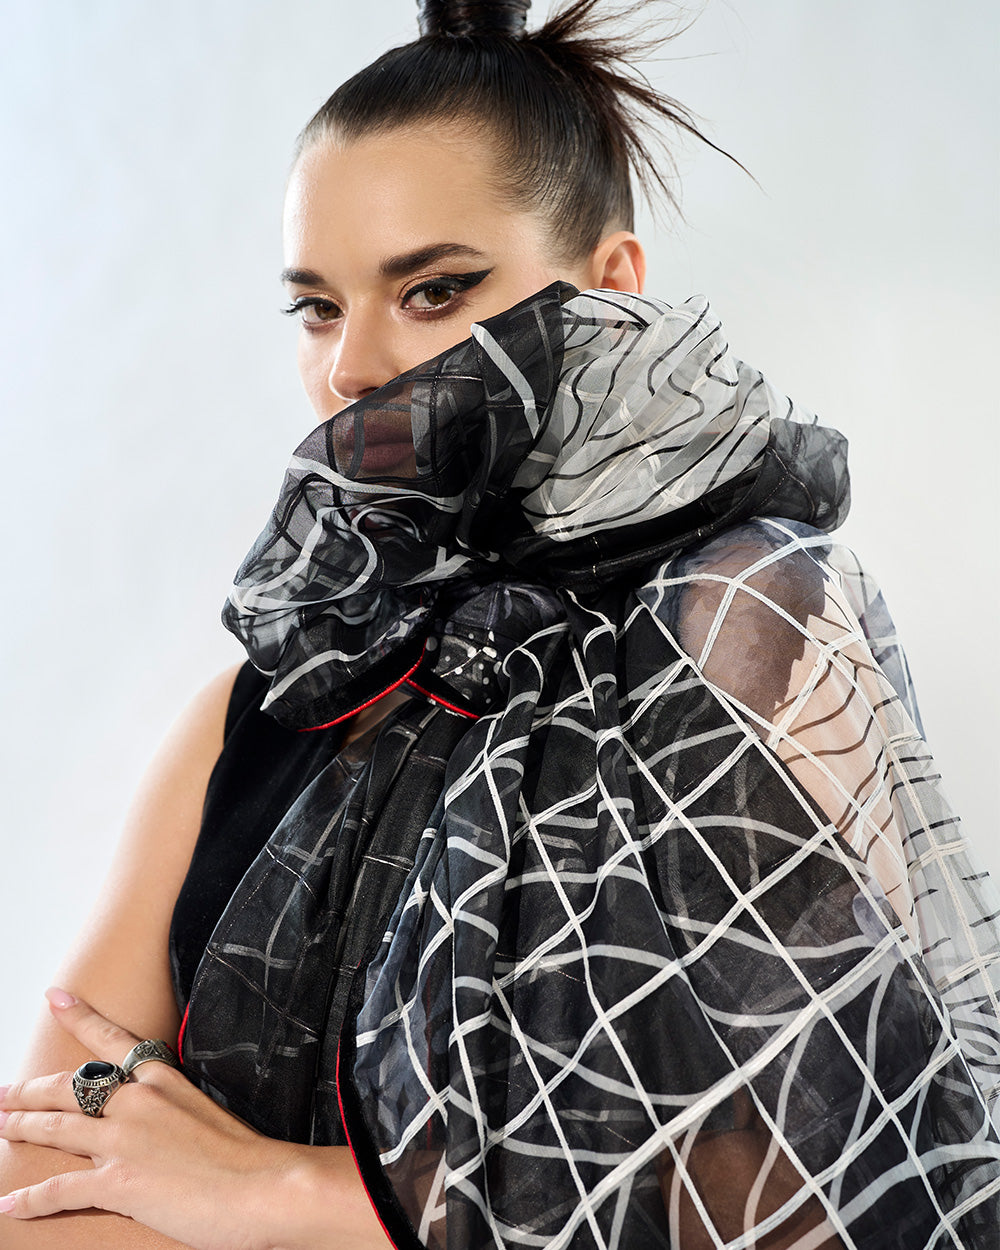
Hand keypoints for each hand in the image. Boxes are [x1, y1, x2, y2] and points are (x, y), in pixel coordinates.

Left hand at [0, 989, 323, 1249]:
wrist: (265, 1184)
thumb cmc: (247, 1155)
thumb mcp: (207, 1111)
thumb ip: (174, 1108)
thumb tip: (158, 1120)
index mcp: (162, 1079)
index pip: (111, 1039)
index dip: (79, 1018)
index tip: (55, 997)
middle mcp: (137, 1101)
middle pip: (68, 1085)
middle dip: (27, 1089)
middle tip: (1, 1092)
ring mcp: (124, 1140)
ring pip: (54, 1128)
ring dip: (19, 1128)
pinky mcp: (117, 1182)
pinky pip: (59, 1189)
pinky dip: (29, 1201)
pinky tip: (9, 1206)